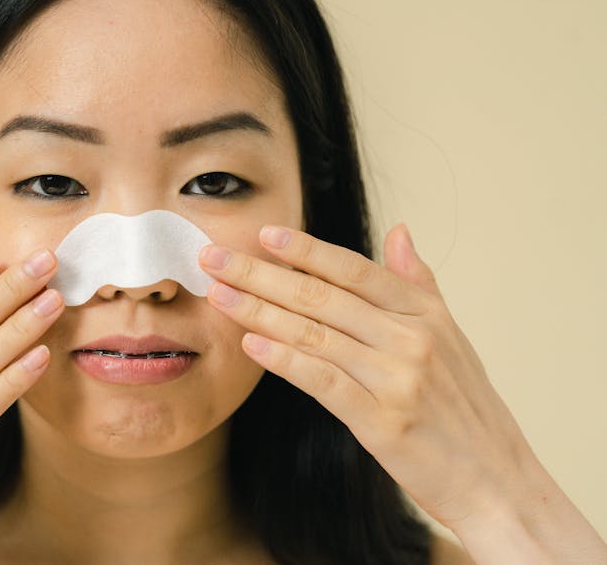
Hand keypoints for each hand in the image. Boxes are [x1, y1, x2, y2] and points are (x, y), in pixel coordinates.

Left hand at [197, 223, 536, 529]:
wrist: (497, 480)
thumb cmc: (465, 409)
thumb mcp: (451, 338)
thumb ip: (418, 283)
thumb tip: (399, 231)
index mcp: (425, 313)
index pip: (354, 270)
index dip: (306, 249)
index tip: (263, 233)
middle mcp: (411, 338)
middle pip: (322, 297)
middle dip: (260, 274)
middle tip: (214, 258)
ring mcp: (397, 378)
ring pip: (314, 333)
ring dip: (259, 311)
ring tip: (218, 294)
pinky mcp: (382, 421)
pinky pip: (323, 381)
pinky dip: (284, 361)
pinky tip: (251, 344)